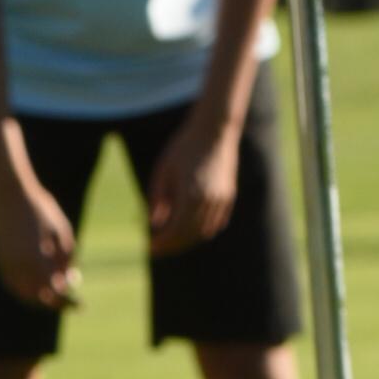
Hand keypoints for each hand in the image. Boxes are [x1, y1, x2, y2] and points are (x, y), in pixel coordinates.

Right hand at [0, 159, 82, 311]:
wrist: (9, 195)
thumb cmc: (41, 210)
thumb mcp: (62, 232)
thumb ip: (66, 259)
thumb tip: (68, 281)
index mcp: (38, 260)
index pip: (55, 293)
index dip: (68, 302)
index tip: (80, 306)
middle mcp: (20, 267)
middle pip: (40, 298)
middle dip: (56, 301)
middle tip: (69, 299)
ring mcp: (6, 265)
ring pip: (25, 294)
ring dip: (41, 296)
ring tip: (55, 288)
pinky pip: (13, 284)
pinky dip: (26, 289)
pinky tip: (38, 283)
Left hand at [145, 112, 241, 255]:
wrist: (214, 130)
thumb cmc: (184, 147)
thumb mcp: (162, 171)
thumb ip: (157, 199)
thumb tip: (153, 224)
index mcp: (190, 195)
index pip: (175, 231)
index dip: (162, 243)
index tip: (149, 248)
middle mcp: (209, 201)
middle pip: (189, 235)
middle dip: (172, 245)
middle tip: (157, 248)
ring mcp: (222, 199)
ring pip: (205, 232)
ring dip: (187, 240)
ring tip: (171, 240)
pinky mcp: (229, 196)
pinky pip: (217, 223)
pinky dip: (202, 230)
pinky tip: (189, 229)